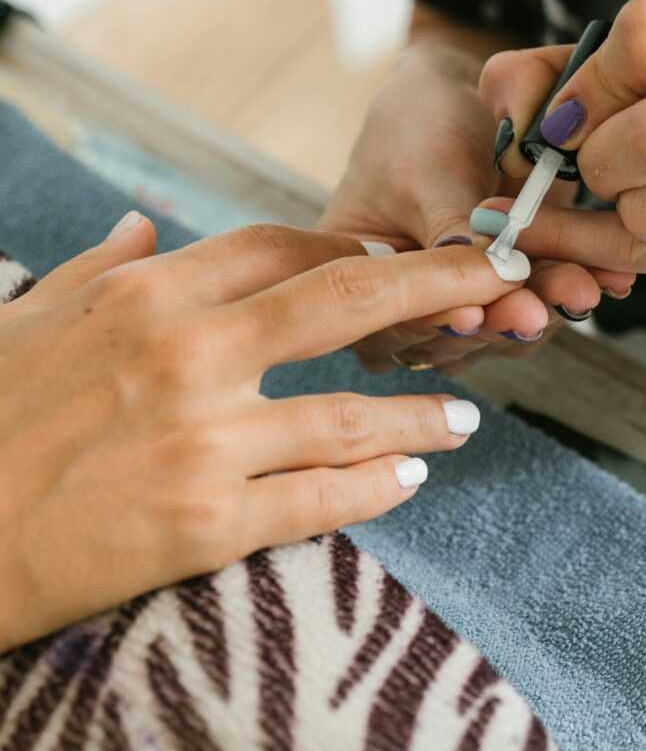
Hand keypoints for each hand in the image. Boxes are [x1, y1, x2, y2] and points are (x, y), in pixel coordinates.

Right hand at [0, 214, 517, 647]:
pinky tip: (409, 478)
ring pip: (353, 412)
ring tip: (463, 415)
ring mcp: (205, 440)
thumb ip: (97, 271)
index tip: (395, 253)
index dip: (349, 246)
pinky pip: (324, 499)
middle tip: (494, 280)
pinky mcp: (208, 524)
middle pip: (347, 299)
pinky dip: (378, 484)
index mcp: (146, 296)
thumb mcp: (24, 322)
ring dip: (421, 409)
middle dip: (437, 282)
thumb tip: (144, 226)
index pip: (277, 245)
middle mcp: (188, 353)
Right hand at [318, 38, 632, 370]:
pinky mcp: (506, 296)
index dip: (432, 321)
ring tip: (582, 285)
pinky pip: (539, 306)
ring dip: (547, 308)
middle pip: (452, 339)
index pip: (391, 321)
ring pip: (503, 332)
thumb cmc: (417, 126)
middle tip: (540, 306)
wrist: (461, 99)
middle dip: (502, 319)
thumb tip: (480, 288)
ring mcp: (457, 307)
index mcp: (354, 284)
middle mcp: (401, 310)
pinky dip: (570, 289)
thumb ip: (452, 235)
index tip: (472, 311)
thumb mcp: (425, 173)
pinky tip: (604, 276)